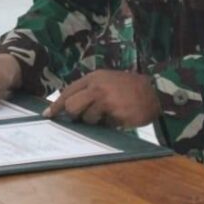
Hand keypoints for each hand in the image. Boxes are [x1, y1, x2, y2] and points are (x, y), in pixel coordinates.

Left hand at [43, 70, 160, 127]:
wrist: (155, 91)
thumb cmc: (129, 89)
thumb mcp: (107, 82)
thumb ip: (89, 91)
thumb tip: (69, 108)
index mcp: (93, 78)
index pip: (68, 92)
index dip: (56, 105)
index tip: (48, 115)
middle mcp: (96, 87)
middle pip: (71, 106)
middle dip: (75, 115)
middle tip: (87, 116)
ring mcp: (106, 99)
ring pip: (86, 118)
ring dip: (95, 121)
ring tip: (110, 113)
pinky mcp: (115, 112)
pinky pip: (103, 125)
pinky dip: (109, 124)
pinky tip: (119, 116)